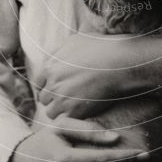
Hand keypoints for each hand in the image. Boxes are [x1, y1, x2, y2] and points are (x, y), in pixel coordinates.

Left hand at [36, 32, 161, 119]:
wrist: (122, 63)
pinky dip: (71, 119)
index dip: (49, 86)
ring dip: (60, 111)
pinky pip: (65, 121)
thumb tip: (53, 55)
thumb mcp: (76, 40)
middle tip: (67, 99)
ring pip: (51, 112)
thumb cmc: (103, 48)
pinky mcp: (75, 111)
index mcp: (51, 66)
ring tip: (74, 108)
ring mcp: (63, 98)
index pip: (38, 82)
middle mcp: (53, 83)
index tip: (59, 88)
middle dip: (54, 99)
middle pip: (44, 98)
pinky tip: (82, 113)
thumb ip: (60, 50)